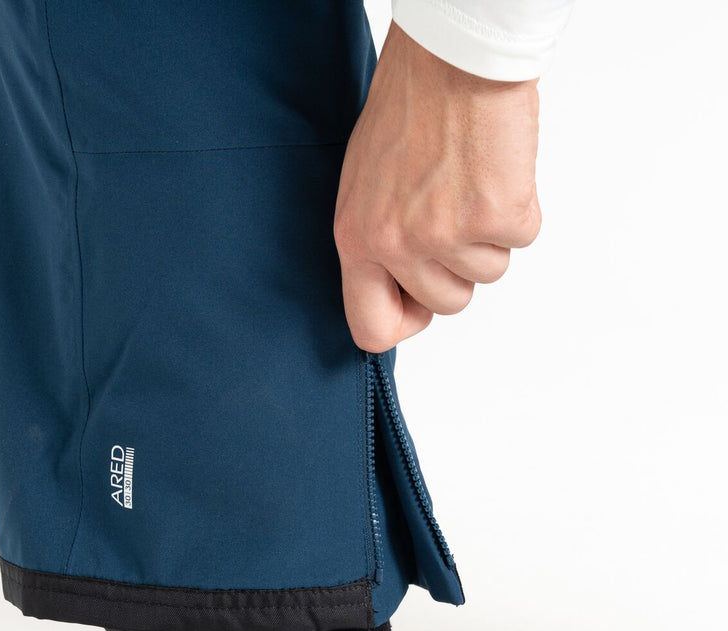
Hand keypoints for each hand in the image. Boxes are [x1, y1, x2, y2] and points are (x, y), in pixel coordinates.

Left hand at [334, 23, 542, 351]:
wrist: (451, 55)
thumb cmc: (409, 107)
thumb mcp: (365, 187)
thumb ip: (378, 244)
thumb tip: (399, 288)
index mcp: (356, 240)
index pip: (372, 329)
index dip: (406, 320)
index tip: (420, 299)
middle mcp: (396, 244)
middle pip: (447, 304)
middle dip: (460, 267)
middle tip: (455, 214)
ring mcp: (445, 233)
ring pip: (488, 274)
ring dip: (490, 235)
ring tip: (471, 182)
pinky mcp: (493, 214)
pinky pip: (521, 239)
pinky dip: (520, 209)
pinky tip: (496, 170)